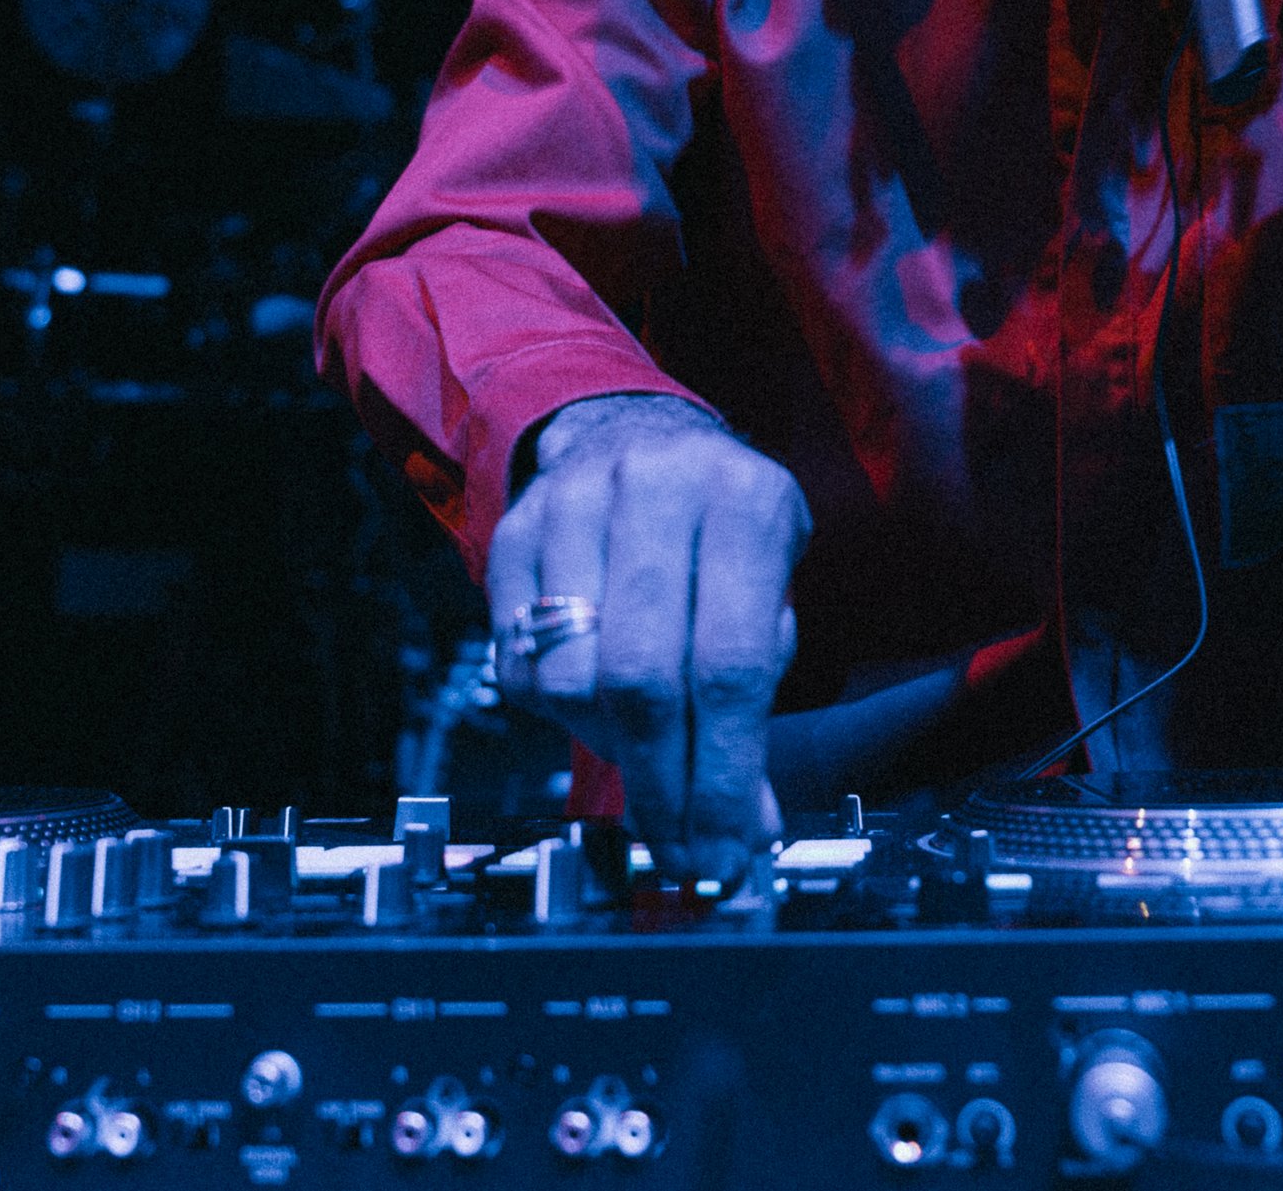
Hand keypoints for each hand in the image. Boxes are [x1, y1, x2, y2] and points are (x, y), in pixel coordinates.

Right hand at [487, 393, 807, 884]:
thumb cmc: (717, 532)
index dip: (723, 776)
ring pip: (571, 678)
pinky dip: (557, 710)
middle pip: (641, 678)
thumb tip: (746, 827)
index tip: (723, 850)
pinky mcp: (516, 528)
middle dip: (661, 786)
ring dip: (609, 746)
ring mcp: (576, 502)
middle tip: (679, 846)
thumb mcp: (767, 588)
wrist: (635, 431)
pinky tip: (596, 698)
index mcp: (744, 501)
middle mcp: (658, 489)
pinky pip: (518, 664)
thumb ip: (758, 702)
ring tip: (644, 745)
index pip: (729, 666)